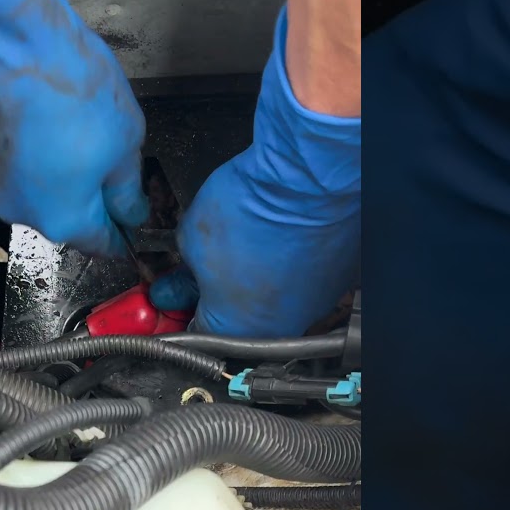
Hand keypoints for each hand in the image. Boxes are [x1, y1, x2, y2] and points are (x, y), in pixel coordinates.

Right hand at [0, 0, 148, 256]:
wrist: (3, 35)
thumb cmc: (64, 81)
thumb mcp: (125, 136)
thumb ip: (128, 184)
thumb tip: (131, 208)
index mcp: (62, 218)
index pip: (102, 243)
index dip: (125, 230)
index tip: (134, 216)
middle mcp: (18, 209)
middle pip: (66, 214)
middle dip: (91, 191)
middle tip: (110, 151)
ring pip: (36, 185)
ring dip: (57, 165)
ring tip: (72, 120)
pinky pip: (11, 160)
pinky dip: (29, 145)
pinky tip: (43, 111)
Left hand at [150, 8, 359, 336]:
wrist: (308, 174)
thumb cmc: (256, 204)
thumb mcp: (191, 239)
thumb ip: (183, 268)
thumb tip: (183, 272)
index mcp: (238, 330)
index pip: (196, 335)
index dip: (178, 313)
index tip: (173, 299)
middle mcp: (282, 328)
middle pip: (239, 324)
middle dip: (216, 297)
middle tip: (203, 271)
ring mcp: (314, 305)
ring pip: (273, 304)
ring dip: (254, 284)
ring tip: (244, 248)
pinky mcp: (336, 279)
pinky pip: (302, 283)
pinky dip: (286, 269)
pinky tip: (274, 242)